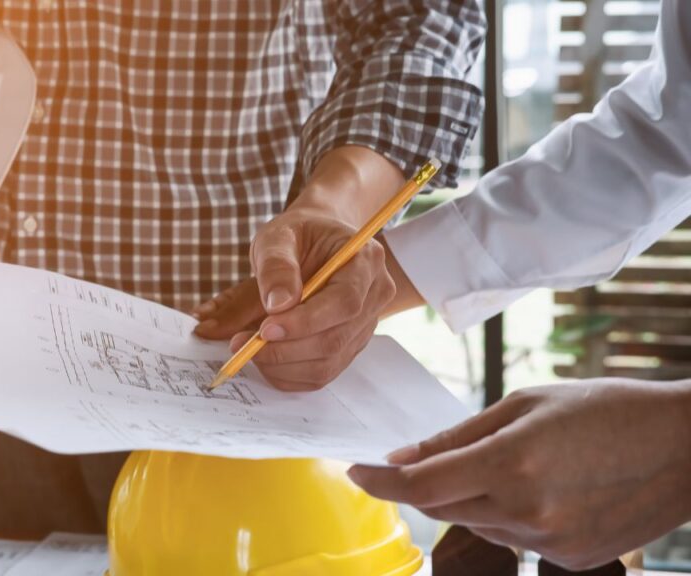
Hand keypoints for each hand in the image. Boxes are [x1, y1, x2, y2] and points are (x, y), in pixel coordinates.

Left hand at [194, 146, 401, 390]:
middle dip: (285, 349)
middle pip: (336, 339)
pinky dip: (288, 374)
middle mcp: (375, 295)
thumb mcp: (278, 236)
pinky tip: (265, 357)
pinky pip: (322, 374)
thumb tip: (276, 305)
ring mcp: (366, 325)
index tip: (265, 328)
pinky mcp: (350, 346)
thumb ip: (276, 266)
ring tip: (248, 348)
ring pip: (328, 363)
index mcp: (366, 260)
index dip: (306, 321)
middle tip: (242, 344)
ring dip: (282, 365)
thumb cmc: (297, 236)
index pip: (345, 302)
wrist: (316, 243)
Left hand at [349, 380, 690, 570]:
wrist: (686, 448)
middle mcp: (527, 511)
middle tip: (435, 457)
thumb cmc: (604, 409)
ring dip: (474, 496)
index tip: (355, 471)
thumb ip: (457, 437)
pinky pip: (515, 538)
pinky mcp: (570, 560)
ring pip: (477, 523)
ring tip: (522, 462)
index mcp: (511, 463)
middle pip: (442, 507)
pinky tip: (549, 487)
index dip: (379, 482)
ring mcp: (550, 542)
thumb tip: (402, 457)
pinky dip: (511, 514)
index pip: (419, 487)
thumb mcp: (525, 404)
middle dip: (429, 483)